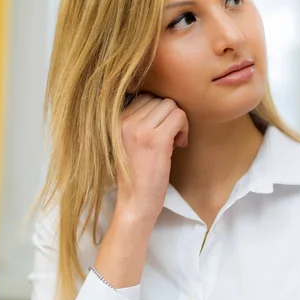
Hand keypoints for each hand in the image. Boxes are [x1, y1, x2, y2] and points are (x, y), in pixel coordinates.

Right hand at [116, 93, 188, 222]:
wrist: (135, 202)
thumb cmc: (136, 174)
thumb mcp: (129, 141)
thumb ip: (139, 120)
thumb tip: (162, 102)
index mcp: (116, 120)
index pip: (146, 97)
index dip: (159, 113)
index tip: (161, 132)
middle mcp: (125, 121)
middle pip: (160, 99)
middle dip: (170, 116)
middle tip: (170, 138)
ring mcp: (140, 130)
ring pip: (171, 106)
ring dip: (178, 122)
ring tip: (174, 142)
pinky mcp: (156, 140)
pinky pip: (179, 116)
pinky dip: (184, 129)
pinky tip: (179, 145)